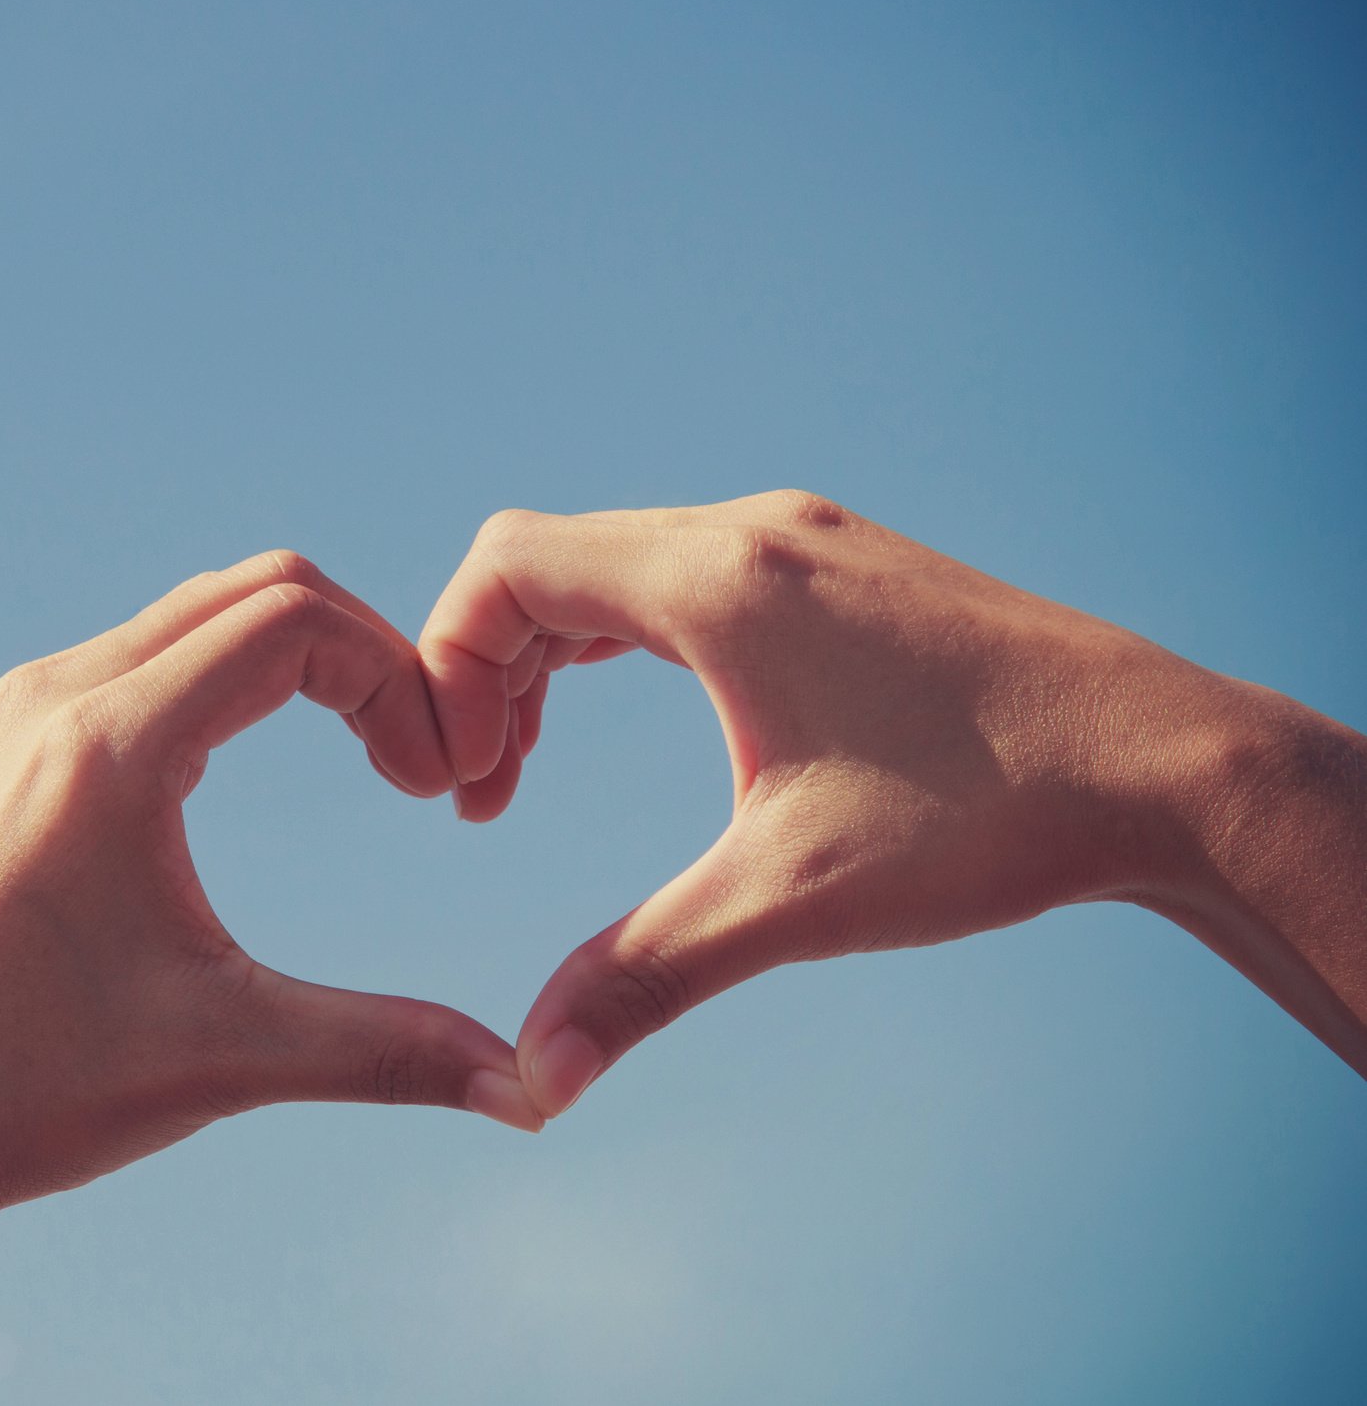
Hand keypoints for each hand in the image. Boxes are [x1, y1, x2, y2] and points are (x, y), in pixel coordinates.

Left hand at [0, 552, 538, 1405]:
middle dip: (365, 655)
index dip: (399, 680)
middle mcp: (53, 701)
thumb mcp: (226, 1060)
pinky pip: (140, 655)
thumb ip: (388, 1053)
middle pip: (255, 589)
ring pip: (195, 616)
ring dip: (298, 659)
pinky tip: (258, 761)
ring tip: (366, 756)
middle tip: (421, 762)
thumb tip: (530, 1094)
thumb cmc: (29, 1095)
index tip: (436, 786)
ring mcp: (18, 716)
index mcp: (108, 748)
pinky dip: (228, 676)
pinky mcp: (3, 749)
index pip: (295, 621)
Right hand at [415, 492, 1366, 1116]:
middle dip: (488, 673)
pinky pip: (684, 575)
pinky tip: (627, 718)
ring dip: (551, 658)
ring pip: (618, 566)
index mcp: (719, 581)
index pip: (509, 566)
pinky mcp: (845, 572)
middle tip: (485, 797)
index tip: (459, 781)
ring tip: (530, 768)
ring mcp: (806, 543)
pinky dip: (621, 640)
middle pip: (549, 562)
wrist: (1168, 766)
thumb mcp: (790, 900)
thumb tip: (533, 1078)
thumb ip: (641, 974)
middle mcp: (752, 534)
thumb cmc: (986, 813)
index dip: (445, 663)